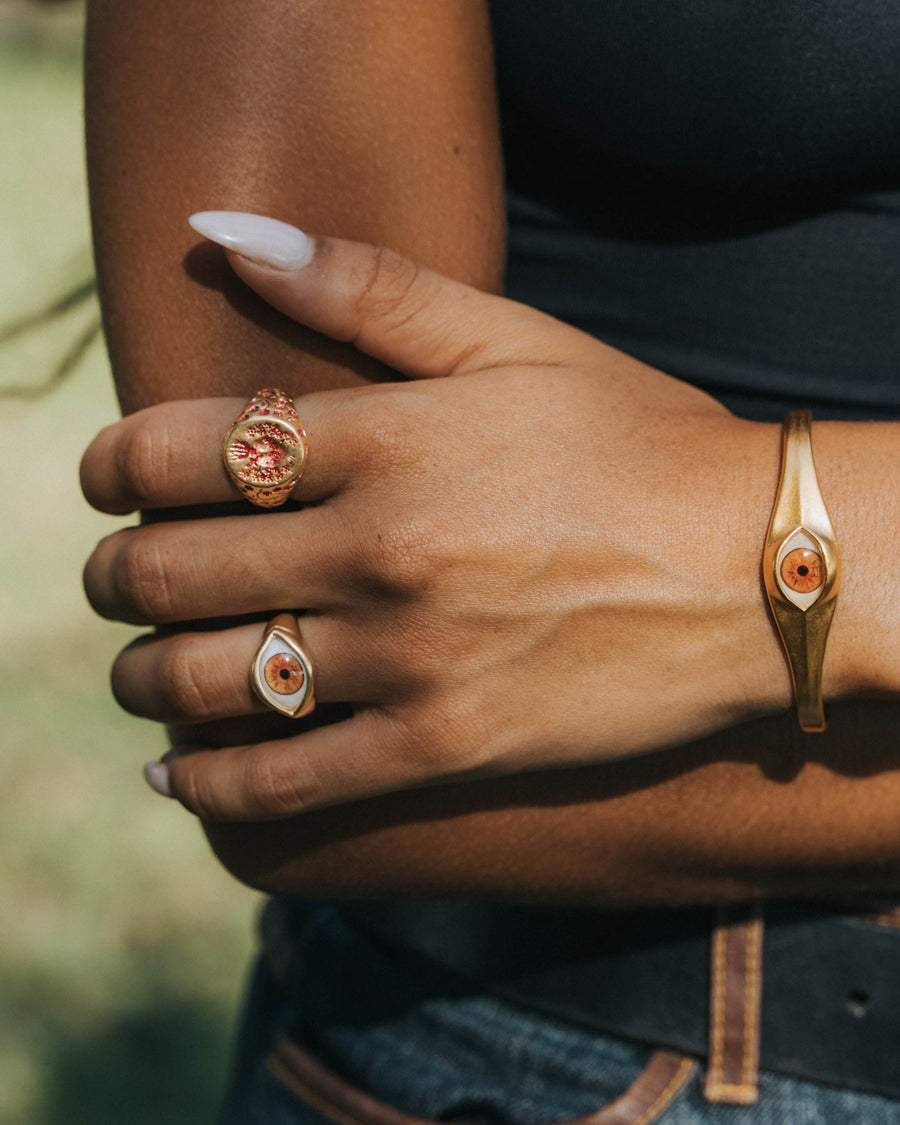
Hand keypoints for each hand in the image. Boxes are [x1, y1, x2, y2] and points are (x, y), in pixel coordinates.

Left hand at [81, 215, 789, 820]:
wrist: (758, 572)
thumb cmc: (638, 443)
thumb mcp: (513, 340)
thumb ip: (364, 283)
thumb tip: (223, 231)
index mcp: (383, 442)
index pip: (175, 454)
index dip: (108, 469)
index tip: (106, 483)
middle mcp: (377, 551)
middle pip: (169, 571)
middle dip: (114, 577)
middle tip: (116, 577)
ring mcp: (407, 660)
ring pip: (205, 680)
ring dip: (142, 677)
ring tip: (143, 668)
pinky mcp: (442, 749)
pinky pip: (284, 784)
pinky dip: (210, 784)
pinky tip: (180, 772)